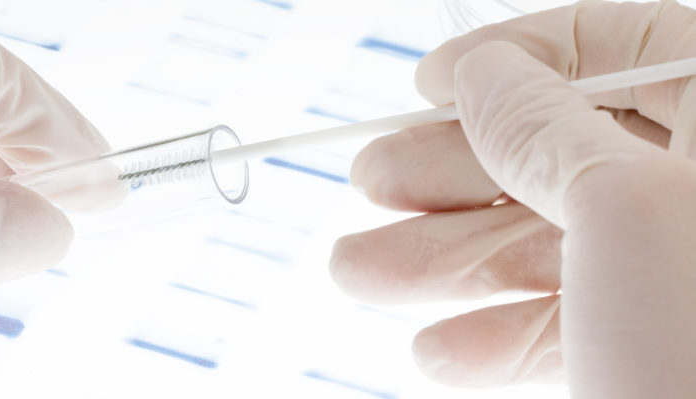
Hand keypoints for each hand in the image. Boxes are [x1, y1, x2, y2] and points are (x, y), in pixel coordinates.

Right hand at [330, 1, 695, 395]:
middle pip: (566, 153)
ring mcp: (686, 279)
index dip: (518, 54)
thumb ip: (541, 126)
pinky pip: (571, 323)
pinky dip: (495, 335)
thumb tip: (481, 75)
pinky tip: (436, 348)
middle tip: (370, 181)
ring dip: (446, 262)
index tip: (431, 81)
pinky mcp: (658, 350)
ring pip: (554, 247)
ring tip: (358, 272)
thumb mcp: (624, 212)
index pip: (626, 46)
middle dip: (452, 173)